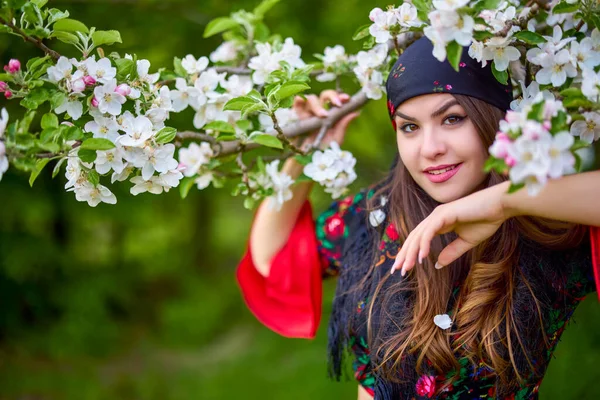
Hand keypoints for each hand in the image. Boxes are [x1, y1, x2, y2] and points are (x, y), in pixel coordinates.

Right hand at [292, 90, 359, 150]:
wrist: (307, 158)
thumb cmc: (323, 149)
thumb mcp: (336, 139)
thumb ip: (343, 126)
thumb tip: (356, 112)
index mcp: (331, 113)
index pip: (337, 100)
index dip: (341, 97)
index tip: (347, 99)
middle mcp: (320, 110)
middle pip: (325, 95)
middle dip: (332, 96)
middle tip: (337, 104)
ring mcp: (308, 111)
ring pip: (311, 98)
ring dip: (317, 105)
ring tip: (322, 115)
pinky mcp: (297, 114)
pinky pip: (297, 102)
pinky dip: (299, 99)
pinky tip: (300, 101)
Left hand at [390, 182, 510, 275]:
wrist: (500, 206)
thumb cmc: (486, 220)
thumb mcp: (466, 242)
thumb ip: (451, 252)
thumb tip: (437, 265)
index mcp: (438, 223)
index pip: (419, 239)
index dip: (410, 253)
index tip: (403, 268)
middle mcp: (434, 218)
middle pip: (414, 238)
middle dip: (404, 254)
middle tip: (397, 270)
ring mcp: (438, 214)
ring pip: (418, 235)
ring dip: (411, 252)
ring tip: (406, 268)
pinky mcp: (444, 214)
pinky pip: (430, 231)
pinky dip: (424, 244)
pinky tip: (421, 257)